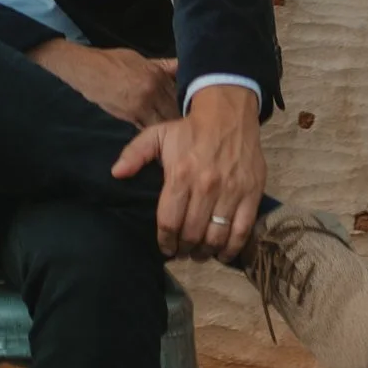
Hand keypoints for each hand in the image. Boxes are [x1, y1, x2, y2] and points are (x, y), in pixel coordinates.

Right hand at [31, 40, 178, 128]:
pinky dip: (153, 131)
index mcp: (157, 74)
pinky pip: (148, 126)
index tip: (193, 112)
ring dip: (168, 127)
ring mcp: (142, 103)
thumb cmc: (112, 61)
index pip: (180, 93)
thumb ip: (163, 66)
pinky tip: (159, 137)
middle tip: (188, 129)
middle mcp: (153, 88)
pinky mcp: (130, 115)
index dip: (186, 104)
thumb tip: (182, 66)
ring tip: (176, 136)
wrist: (88, 69)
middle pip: (175, 109)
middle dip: (180, 118)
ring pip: (164, 120)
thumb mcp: (140, 59)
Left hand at [111, 84, 265, 261]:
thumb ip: (134, 154)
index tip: (165, 248)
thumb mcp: (157, 134)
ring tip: (199, 253)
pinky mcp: (251, 194)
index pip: (169, 221)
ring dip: (205, 252)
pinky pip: (242, 231)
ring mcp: (231, 191)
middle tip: (182, 252)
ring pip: (216, 237)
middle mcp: (206, 186)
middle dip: (184, 249)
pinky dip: (232, 249)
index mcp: (180, 174)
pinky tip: (222, 254)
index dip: (165, 241)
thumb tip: (116, 174)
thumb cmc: (190, 129)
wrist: (229, 113)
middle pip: (192, 233)